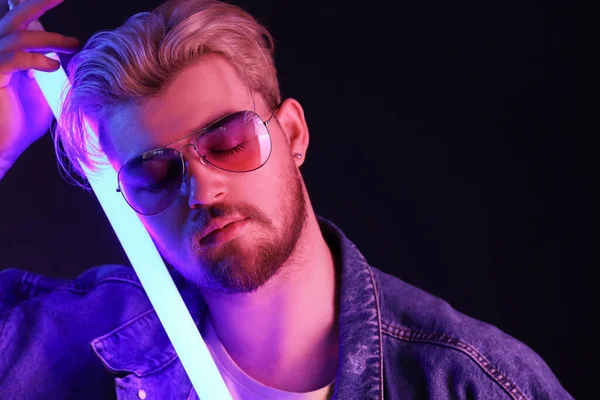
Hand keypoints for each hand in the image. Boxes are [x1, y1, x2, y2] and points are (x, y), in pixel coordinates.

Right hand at [0, 0, 78, 165]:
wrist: (3, 146)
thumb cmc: (21, 122)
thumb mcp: (44, 90)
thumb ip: (51, 69)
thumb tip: (69, 57)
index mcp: (9, 53)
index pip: (20, 22)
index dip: (32, 6)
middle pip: (15, 18)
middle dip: (37, 3)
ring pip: (17, 36)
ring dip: (49, 38)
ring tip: (72, 44)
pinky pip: (14, 59)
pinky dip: (36, 58)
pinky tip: (53, 65)